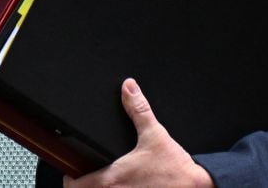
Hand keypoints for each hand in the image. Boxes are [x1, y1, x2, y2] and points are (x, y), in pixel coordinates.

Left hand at [64, 78, 213, 187]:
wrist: (196, 187)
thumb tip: (128, 88)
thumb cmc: (175, 169)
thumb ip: (138, 109)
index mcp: (111, 178)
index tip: (73, 173)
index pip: (73, 186)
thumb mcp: (154, 134)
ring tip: (108, 186)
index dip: (70, 179)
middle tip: (88, 180)